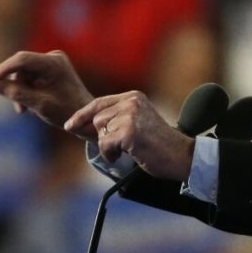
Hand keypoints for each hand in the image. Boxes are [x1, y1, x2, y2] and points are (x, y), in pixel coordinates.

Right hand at [0, 50, 95, 140]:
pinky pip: (30, 77)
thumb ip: (17, 94)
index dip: (3, 70)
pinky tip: (31, 105)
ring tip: (25, 110)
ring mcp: (52, 62)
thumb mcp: (40, 105)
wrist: (86, 117)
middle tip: (19, 109)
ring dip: (21, 91)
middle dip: (15, 87)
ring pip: (24, 74)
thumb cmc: (67, 112)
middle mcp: (53, 57)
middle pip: (21, 68)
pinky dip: (27, 90)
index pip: (21, 60)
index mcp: (54, 63)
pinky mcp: (50, 69)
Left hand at [65, 91, 194, 180]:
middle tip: (115, 147)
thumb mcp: (137, 122)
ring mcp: (131, 116)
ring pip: (100, 132)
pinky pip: (105, 144)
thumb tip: (79, 125)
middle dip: (100, 136)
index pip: (99, 102)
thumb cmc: (159, 144)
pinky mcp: (130, 132)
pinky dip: (110, 154)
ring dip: (108, 146)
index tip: (70, 125)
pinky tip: (124, 155)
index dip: (82, 115)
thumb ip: (115, 119)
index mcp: (134, 97)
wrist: (181, 155)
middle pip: (97, 118)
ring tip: (125, 150)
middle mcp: (132, 102)